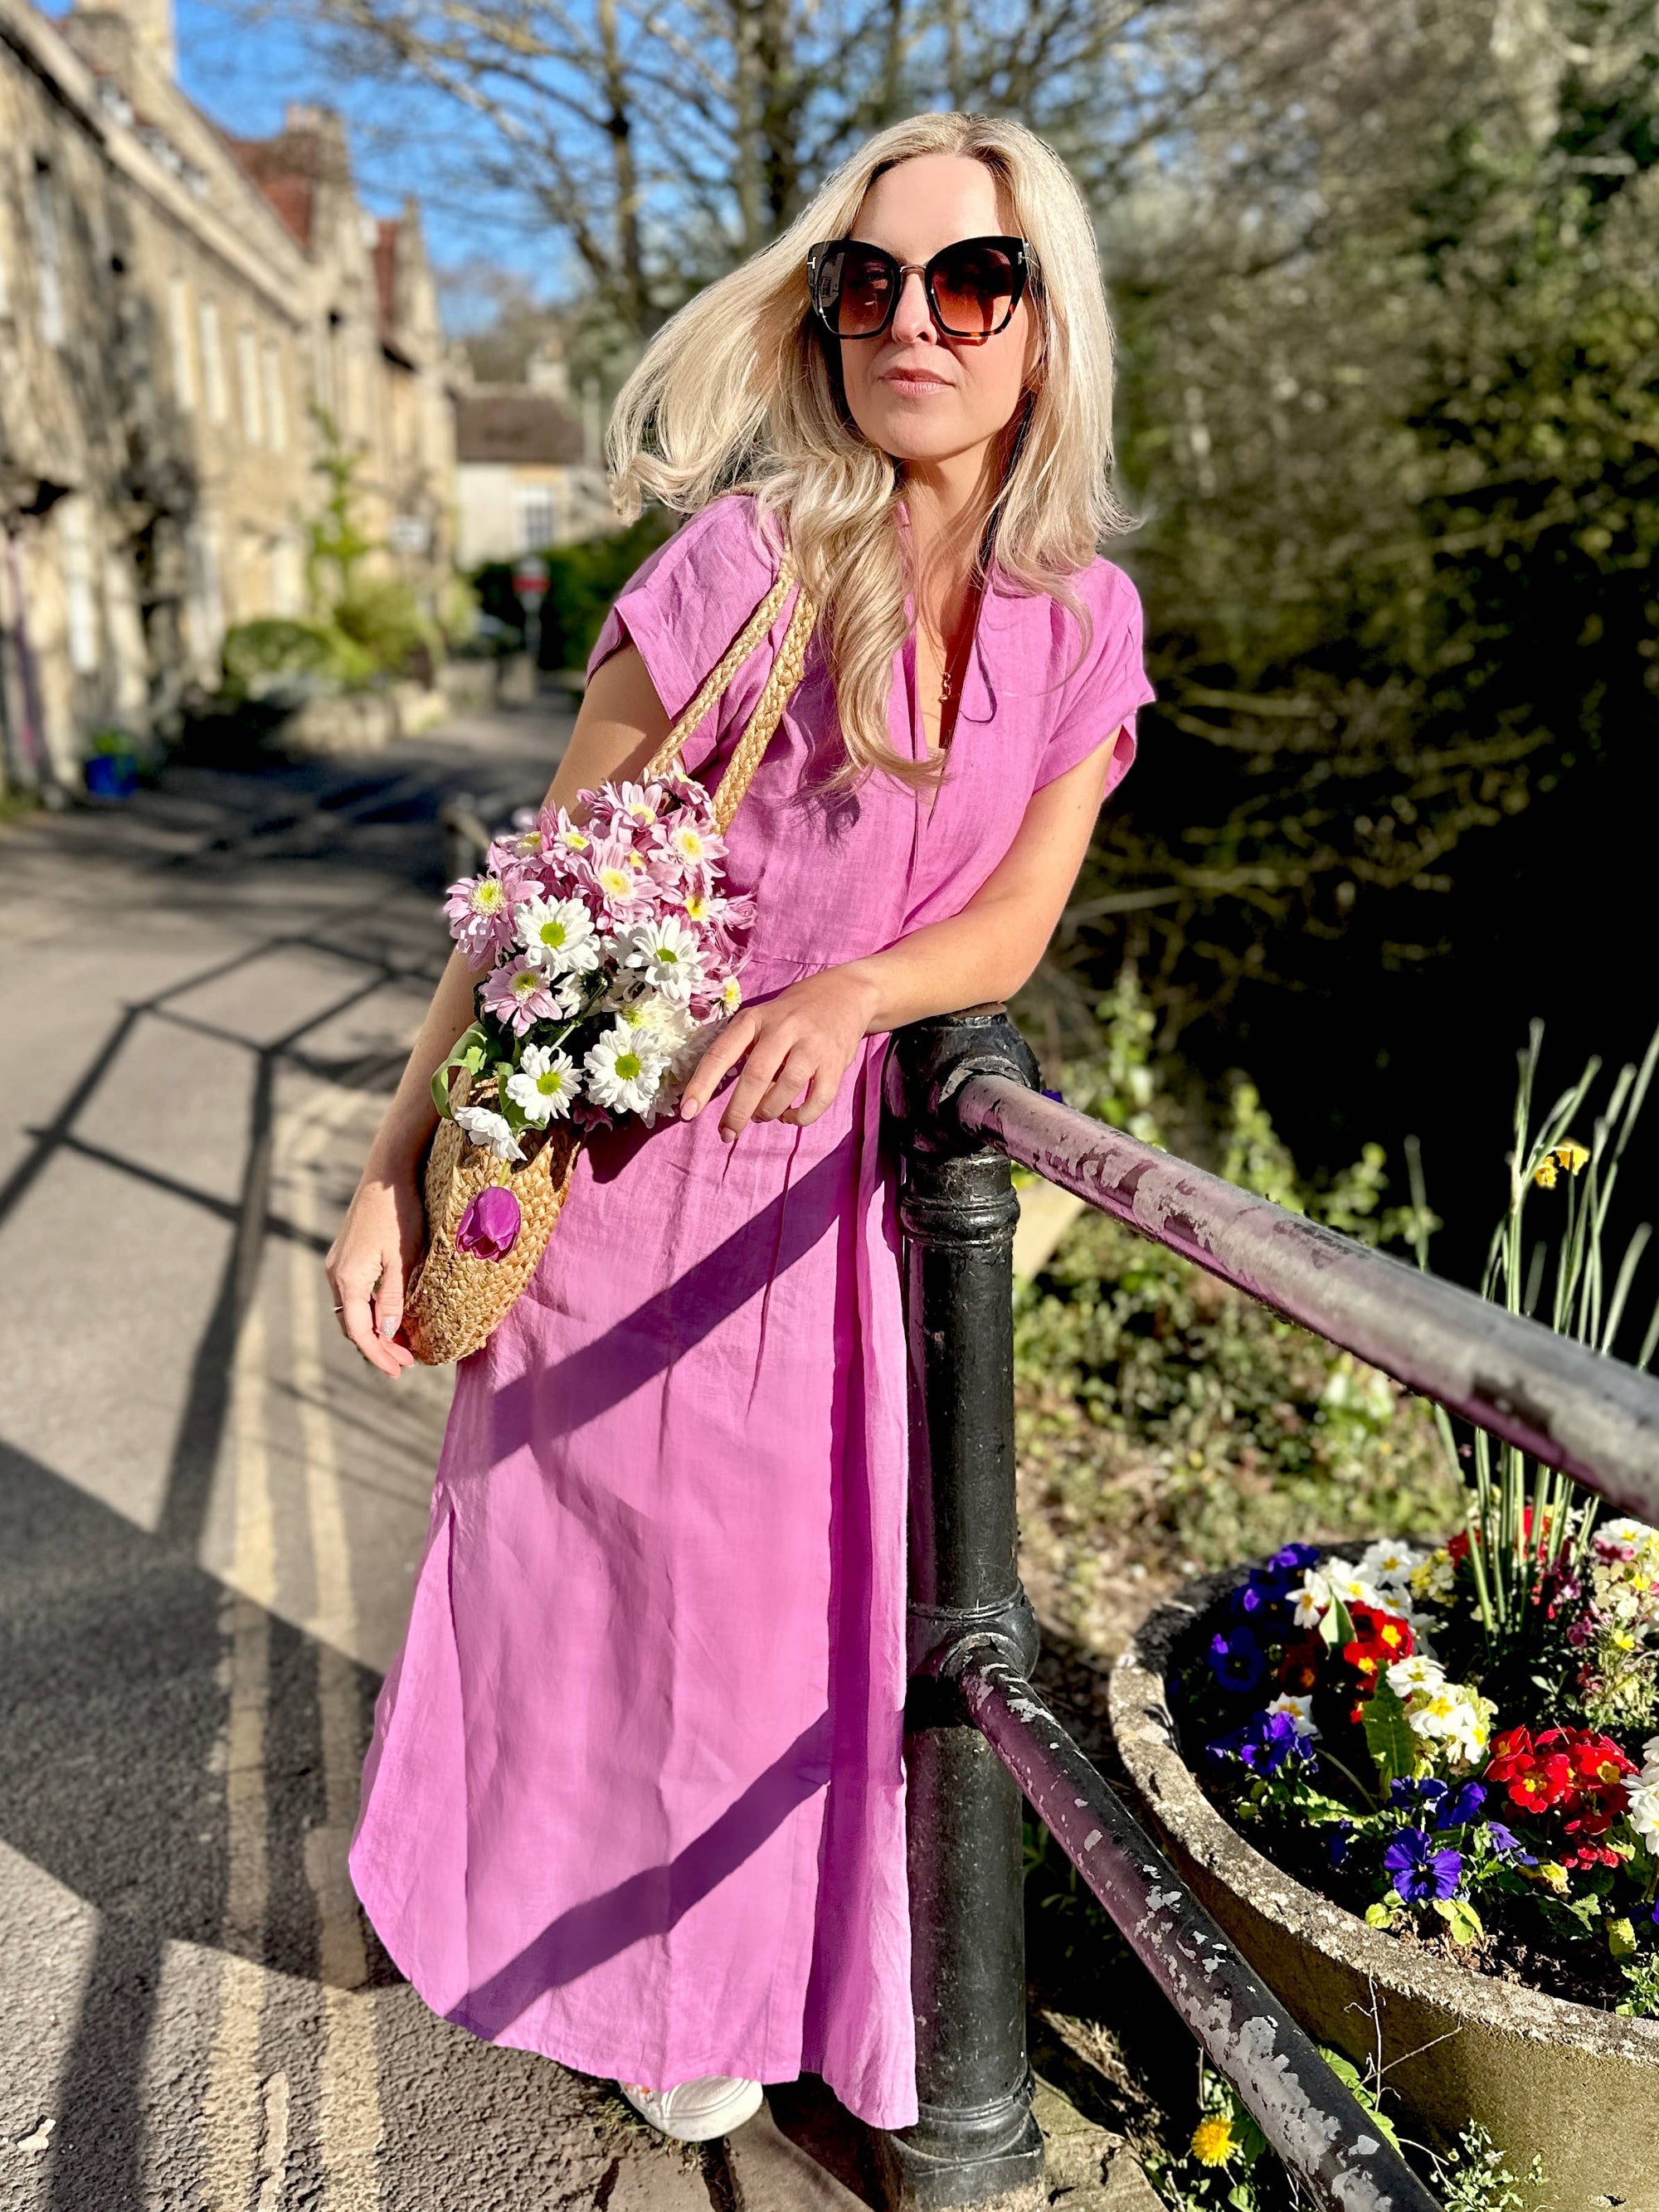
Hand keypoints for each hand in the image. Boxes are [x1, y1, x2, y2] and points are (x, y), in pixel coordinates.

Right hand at [324, 1160, 425, 1376]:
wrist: (385, 1176)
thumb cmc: (399, 1214)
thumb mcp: (403, 1259)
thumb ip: (393, 1298)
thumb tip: (386, 1332)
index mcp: (349, 1279)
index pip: (360, 1332)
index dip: (379, 1355)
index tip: (399, 1371)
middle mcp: (335, 1275)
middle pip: (352, 1325)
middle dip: (377, 1347)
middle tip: (405, 1363)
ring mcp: (336, 1264)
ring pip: (352, 1311)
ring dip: (373, 1331)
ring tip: (400, 1345)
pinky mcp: (344, 1255)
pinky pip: (353, 1295)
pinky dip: (369, 1312)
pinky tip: (389, 1316)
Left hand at [679, 967, 878, 1140]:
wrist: (846, 995)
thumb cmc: (792, 1015)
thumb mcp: (762, 1020)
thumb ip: (744, 1051)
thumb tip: (726, 1099)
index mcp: (755, 1019)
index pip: (722, 1052)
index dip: (702, 1084)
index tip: (687, 1112)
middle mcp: (783, 1028)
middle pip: (755, 1076)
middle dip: (737, 1111)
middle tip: (727, 1133)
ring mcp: (812, 1045)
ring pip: (786, 1089)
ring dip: (769, 1111)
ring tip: (763, 1115)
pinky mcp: (836, 1062)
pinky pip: (817, 1100)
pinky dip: (800, 1117)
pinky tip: (791, 1116)